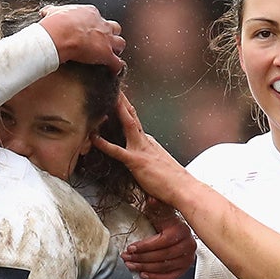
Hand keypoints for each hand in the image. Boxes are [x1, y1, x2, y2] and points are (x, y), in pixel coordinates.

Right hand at [40, 4, 125, 70]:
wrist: (60, 35)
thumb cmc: (56, 23)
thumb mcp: (54, 12)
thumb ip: (53, 12)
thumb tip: (46, 12)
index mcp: (90, 13)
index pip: (98, 19)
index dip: (95, 26)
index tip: (90, 33)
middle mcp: (102, 25)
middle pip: (115, 28)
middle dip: (111, 35)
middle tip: (105, 42)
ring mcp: (106, 40)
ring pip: (120, 44)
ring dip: (116, 50)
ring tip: (111, 55)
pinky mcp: (106, 55)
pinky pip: (118, 63)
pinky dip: (116, 67)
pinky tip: (113, 71)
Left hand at [92, 91, 191, 207]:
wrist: (185, 189)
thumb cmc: (174, 184)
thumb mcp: (160, 171)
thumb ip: (150, 171)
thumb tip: (149, 185)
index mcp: (150, 143)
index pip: (135, 123)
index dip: (126, 111)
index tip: (119, 100)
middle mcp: (146, 142)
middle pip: (132, 116)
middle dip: (122, 101)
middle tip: (114, 88)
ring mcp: (141, 149)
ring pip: (128, 123)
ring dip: (118, 109)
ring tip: (109, 97)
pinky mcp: (137, 161)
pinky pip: (117, 151)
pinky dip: (104, 144)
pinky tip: (93, 138)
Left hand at [123, 202, 194, 278]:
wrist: (181, 231)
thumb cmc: (169, 222)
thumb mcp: (162, 212)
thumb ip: (156, 206)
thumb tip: (151, 200)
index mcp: (182, 230)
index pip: (162, 241)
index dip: (145, 246)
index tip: (131, 248)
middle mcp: (188, 245)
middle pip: (162, 255)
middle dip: (141, 258)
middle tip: (127, 258)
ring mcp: (188, 258)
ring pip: (164, 266)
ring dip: (145, 267)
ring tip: (131, 265)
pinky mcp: (185, 268)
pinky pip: (170, 276)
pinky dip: (156, 277)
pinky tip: (144, 274)